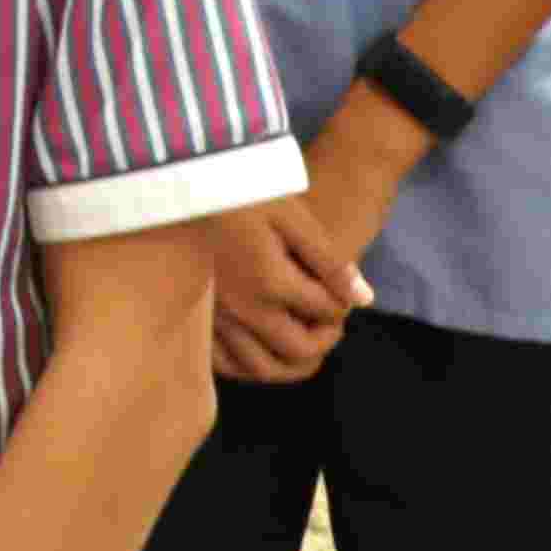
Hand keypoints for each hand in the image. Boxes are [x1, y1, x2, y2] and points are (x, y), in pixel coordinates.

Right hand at [202, 197, 361, 386]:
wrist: (186, 182)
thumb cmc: (244, 191)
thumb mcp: (293, 216)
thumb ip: (329, 260)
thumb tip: (364, 300)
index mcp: (271, 281)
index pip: (326, 311)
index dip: (343, 302)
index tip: (341, 289)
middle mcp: (242, 309)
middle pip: (298, 349)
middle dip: (325, 338)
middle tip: (330, 318)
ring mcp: (215, 319)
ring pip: (261, 368)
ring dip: (292, 363)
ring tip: (303, 336)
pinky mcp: (196, 319)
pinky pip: (225, 364)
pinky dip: (250, 364)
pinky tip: (263, 345)